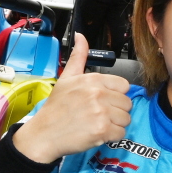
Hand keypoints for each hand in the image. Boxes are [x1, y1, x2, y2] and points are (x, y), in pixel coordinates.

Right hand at [13, 34, 133, 163]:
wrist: (44, 133)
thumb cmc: (56, 108)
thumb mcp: (66, 78)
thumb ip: (78, 56)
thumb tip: (80, 36)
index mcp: (93, 80)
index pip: (124, 85)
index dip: (115, 95)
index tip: (103, 100)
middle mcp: (98, 94)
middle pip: (127, 103)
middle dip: (116, 111)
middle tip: (98, 114)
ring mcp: (101, 112)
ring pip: (126, 118)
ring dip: (115, 124)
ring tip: (97, 124)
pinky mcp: (102, 130)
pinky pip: (121, 133)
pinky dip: (112, 136)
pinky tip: (98, 134)